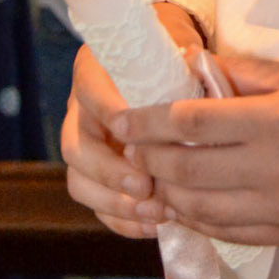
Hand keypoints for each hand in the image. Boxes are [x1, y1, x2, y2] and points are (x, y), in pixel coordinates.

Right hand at [61, 3, 205, 239]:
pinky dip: (124, 221)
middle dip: (110, 172)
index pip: (89, 89)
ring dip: (116, 203)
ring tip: (154, 213)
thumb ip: (186, 64)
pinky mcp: (97, 178)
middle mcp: (82, 112)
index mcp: (97, 73)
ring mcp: (87, 146)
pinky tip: (154, 225)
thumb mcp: (177, 53)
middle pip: (75, 147)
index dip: (107, 111)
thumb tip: (203, 73)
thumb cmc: (174, 61)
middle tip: (145, 185)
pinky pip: (98, 206)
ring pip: (80, 182)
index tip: (132, 131)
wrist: (166, 73)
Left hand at [116, 54, 278, 246]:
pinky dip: (196, 220)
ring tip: (151, 175)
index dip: (149, 121)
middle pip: (189, 168)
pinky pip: (226, 233)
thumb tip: (190, 65)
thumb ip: (242, 72)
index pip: (193, 122)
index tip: (123, 119)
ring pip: (201, 208)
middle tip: (130, 148)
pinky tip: (182, 204)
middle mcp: (275, 169)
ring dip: (167, 193)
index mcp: (277, 122)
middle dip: (150, 158)